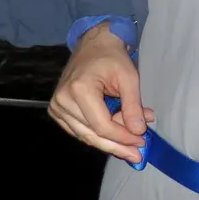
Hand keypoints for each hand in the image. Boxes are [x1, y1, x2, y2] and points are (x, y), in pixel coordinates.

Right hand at [48, 22, 154, 162]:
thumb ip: (132, 106)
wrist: (93, 44)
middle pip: (92, 134)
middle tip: (137, 155)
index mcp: (79, 89)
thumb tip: (138, 132)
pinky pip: (79, 130)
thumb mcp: (129, 78)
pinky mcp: (57, 110)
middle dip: (117, 146)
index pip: (102, 125)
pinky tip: (114, 140)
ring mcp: (57, 106)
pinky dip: (97, 135)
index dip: (122, 137)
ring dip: (109, 142)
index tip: (141, 142)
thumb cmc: (112, 57)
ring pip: (85, 136)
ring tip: (130, 148)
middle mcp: (63, 100)